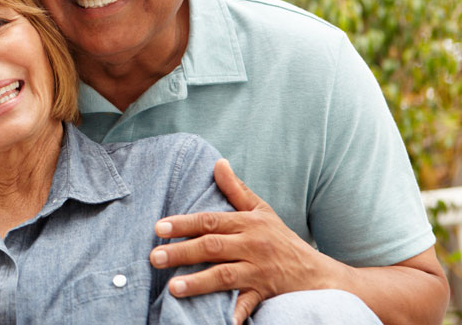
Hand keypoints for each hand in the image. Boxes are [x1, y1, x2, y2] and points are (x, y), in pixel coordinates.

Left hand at [150, 159, 329, 324]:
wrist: (317, 273)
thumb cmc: (282, 239)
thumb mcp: (262, 210)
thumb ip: (236, 189)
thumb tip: (218, 163)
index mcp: (247, 223)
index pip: (210, 221)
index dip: (184, 223)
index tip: (159, 227)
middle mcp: (252, 245)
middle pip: (212, 247)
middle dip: (181, 252)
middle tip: (154, 257)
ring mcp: (258, 271)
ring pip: (225, 276)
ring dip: (198, 282)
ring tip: (173, 288)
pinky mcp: (265, 293)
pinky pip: (248, 304)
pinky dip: (235, 313)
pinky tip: (221, 320)